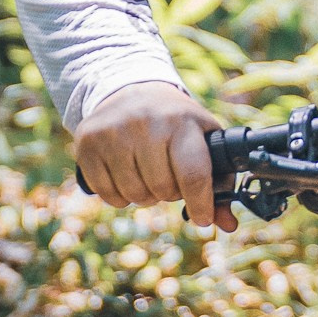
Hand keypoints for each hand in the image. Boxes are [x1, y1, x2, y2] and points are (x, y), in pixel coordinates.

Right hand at [73, 81, 237, 231]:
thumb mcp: (203, 139)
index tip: (203, 219)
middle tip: (168, 177)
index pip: (193, 173)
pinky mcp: (88, 143)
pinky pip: (106, 195)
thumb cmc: (176, 123)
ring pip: (134, 195)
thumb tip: (229, 225)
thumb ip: (220, 181)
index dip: (200, 204)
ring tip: (147, 174)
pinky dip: (119, 196)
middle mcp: (147, 123)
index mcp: (182, 121)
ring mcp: (114, 132)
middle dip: (169, 193)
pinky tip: (125, 175)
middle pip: (162, 189)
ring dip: (144, 195)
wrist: (132, 91)